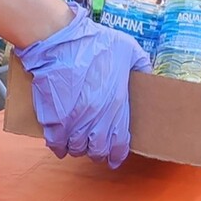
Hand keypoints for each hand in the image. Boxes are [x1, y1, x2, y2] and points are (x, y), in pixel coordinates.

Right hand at [12, 12, 151, 167]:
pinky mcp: (52, 118)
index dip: (117, 155)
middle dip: (98, 153)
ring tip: (79, 144)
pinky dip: (59, 147)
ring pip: (77, 148)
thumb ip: (141, 64)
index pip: (120, 143)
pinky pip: (56, 143)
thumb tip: (147, 75)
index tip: (115, 159)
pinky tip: (61, 146)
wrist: (59, 41)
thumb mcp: (129, 49)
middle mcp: (96, 118)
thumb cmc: (94, 43)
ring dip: (78, 149)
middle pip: (97, 150)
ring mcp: (73, 120)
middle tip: (97, 150)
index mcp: (117, 105)